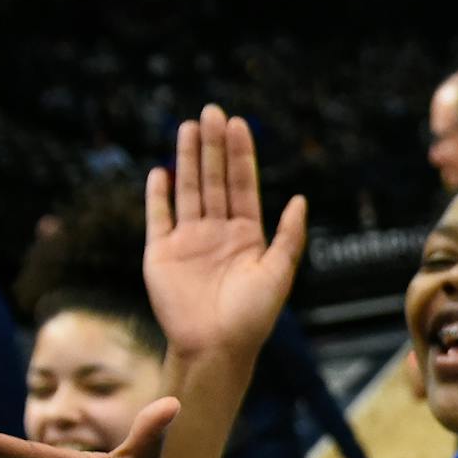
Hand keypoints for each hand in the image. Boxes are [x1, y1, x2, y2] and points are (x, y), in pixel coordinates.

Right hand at [143, 105, 306, 361]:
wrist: (216, 347)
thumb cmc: (252, 316)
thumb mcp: (279, 273)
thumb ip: (289, 237)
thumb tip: (300, 199)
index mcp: (247, 236)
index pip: (243, 185)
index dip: (240, 155)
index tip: (238, 123)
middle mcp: (217, 233)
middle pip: (214, 180)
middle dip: (213, 146)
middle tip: (211, 110)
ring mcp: (188, 240)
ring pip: (188, 190)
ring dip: (188, 158)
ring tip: (189, 126)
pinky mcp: (161, 252)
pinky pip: (158, 217)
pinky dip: (158, 194)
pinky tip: (161, 171)